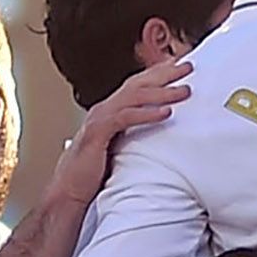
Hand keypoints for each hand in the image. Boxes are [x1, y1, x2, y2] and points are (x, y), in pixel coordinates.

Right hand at [49, 60, 192, 206]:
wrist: (68, 191)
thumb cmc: (93, 172)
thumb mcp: (118, 147)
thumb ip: (133, 134)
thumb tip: (158, 130)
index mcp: (109, 111)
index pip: (135, 85)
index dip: (157, 73)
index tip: (178, 64)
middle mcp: (103, 109)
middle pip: (137, 84)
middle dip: (164, 74)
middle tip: (188, 66)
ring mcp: (99, 119)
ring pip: (134, 97)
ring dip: (162, 92)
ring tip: (185, 90)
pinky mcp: (98, 134)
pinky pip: (125, 118)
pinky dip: (147, 114)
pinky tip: (166, 112)